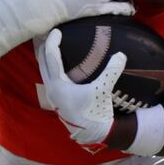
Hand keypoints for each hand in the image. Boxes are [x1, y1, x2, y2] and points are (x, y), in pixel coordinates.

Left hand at [35, 28, 125, 145]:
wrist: (93, 134)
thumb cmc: (96, 112)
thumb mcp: (103, 90)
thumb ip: (111, 72)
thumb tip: (121, 54)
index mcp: (58, 85)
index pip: (51, 58)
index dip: (52, 42)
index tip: (56, 30)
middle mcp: (52, 89)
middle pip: (42, 63)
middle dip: (43, 47)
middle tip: (45, 32)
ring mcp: (53, 95)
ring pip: (44, 71)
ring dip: (45, 58)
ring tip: (48, 45)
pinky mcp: (58, 99)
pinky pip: (50, 77)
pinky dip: (51, 67)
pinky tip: (59, 65)